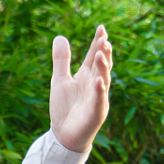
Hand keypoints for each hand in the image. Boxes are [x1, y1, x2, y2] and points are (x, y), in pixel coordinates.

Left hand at [49, 25, 113, 153]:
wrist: (63, 135)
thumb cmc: (64, 108)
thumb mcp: (59, 80)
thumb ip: (61, 61)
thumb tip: (60, 37)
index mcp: (86, 76)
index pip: (94, 56)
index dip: (98, 42)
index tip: (101, 28)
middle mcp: (94, 84)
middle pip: (101, 65)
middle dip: (103, 52)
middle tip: (104, 38)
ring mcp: (97, 98)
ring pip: (103, 79)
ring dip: (103, 67)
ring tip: (101, 53)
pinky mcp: (96, 112)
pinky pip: (99, 100)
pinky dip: (99, 90)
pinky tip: (99, 81)